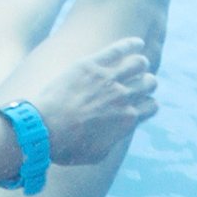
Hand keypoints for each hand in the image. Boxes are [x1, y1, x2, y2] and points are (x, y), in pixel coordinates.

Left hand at [12, 34, 156, 170]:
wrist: (44, 129)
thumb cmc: (68, 146)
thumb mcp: (98, 154)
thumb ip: (114, 140)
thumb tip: (117, 134)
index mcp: (128, 120)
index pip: (151, 106)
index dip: (148, 104)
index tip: (140, 103)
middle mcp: (124, 98)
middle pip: (149, 83)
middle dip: (146, 84)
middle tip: (137, 83)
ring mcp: (109, 79)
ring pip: (138, 64)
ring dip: (140, 64)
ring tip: (136, 64)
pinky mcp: (92, 65)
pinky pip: (118, 49)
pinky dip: (131, 44)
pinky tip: (137, 42)